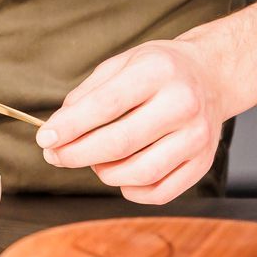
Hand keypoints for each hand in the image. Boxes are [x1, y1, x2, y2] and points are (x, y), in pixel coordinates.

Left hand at [35, 39, 228, 204]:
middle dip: (78, 154)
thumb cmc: (158, 70)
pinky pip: (160, 192)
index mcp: (157, 71)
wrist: (211, 76)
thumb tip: (59, 128)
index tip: (45, 138)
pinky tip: (120, 175)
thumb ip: (88, 94)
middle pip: (121, 143)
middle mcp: (182, 104)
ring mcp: (198, 137)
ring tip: (93, 160)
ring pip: (140, 172)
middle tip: (56, 155)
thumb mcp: (121, 64)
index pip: (106, 105)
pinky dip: (131, 191)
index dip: (70, 126)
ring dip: (104, 173)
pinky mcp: (204, 162)